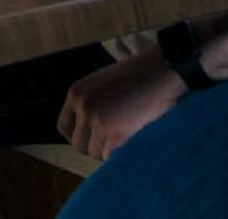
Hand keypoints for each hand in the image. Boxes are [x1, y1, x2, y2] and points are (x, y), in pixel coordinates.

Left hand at [57, 48, 183, 159]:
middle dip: (96, 147)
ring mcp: (99, 120)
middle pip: (79, 144)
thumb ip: (91, 103)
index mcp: (76, 92)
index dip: (79, 136)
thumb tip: (89, 132)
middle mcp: (83, 106)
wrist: (163, 70)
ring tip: (128, 138)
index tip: (93, 140)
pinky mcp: (117, 134)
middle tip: (116, 141)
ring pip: (96, 153)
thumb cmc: (139, 76)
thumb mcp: (103, 83)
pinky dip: (123, 157)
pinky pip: (112, 158)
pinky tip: (134, 144)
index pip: (63, 127)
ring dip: (112, 152)